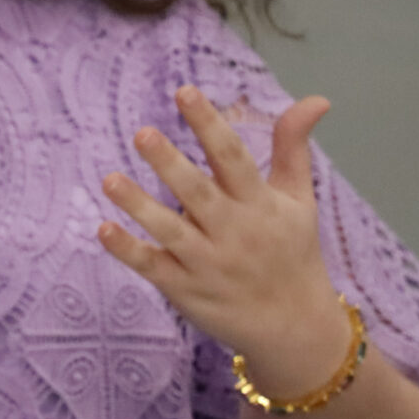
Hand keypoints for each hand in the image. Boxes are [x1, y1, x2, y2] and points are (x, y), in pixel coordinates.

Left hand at [99, 86, 344, 386]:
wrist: (296, 327)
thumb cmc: (292, 251)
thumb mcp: (298, 198)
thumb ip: (293, 146)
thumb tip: (316, 99)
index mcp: (260, 204)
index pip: (233, 157)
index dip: (209, 124)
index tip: (184, 92)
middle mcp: (234, 231)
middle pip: (199, 193)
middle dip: (171, 164)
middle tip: (141, 133)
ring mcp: (208, 263)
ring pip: (170, 231)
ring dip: (139, 206)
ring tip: (110, 179)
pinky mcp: (185, 289)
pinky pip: (152, 267)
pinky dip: (128, 251)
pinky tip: (103, 229)